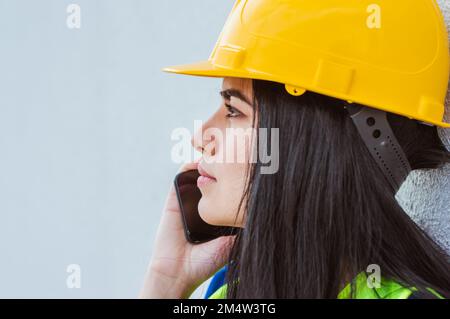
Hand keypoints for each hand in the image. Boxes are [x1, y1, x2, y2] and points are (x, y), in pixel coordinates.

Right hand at [140, 160, 235, 297]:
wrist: (178, 270)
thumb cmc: (206, 260)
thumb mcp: (232, 242)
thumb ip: (243, 227)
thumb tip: (263, 210)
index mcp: (218, 213)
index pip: (228, 190)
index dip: (237, 179)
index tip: (248, 168)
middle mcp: (205, 204)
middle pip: (215, 179)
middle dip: (224, 167)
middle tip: (235, 156)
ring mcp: (189, 200)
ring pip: (198, 173)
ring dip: (207, 162)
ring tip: (218, 153)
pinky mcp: (174, 199)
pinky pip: (181, 176)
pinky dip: (189, 166)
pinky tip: (200, 162)